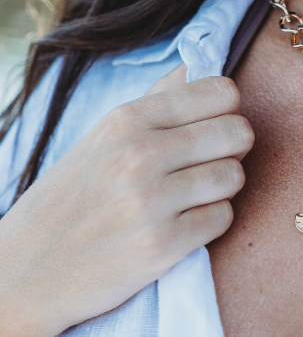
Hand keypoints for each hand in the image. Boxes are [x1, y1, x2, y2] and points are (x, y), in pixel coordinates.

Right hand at [0, 64, 253, 335]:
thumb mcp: (103, 137)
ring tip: (192, 196)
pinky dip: (210, 222)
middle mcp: (139, 154)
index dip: (227, 110)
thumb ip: (156, 101)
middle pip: (238, 133)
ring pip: (234, 177)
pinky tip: (183, 224)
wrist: (27, 272)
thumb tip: (198, 67)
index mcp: (126, 119)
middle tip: (210, 162)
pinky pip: (223, 218)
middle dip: (233, 148)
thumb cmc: (71, 199)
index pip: (221, 92)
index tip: (213, 126)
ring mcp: (151, 201)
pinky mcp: (162, 246)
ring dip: (221, 189)